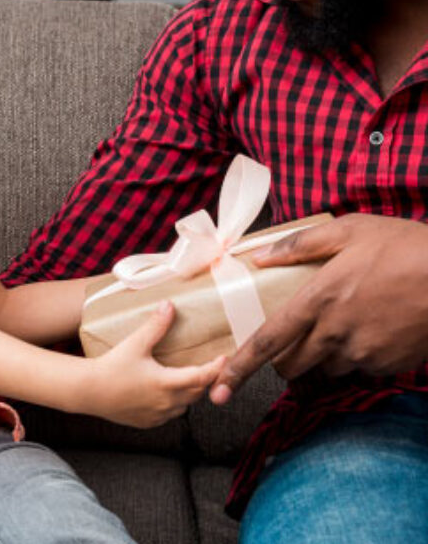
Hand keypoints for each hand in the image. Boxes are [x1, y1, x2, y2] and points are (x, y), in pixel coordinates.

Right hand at [89, 300, 223, 427]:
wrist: (88, 391)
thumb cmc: (111, 367)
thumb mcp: (135, 343)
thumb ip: (155, 326)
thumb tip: (169, 305)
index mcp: (167, 384)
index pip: (202, 377)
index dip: (216, 368)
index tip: (225, 357)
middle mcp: (167, 403)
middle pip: (197, 392)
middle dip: (206, 379)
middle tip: (212, 364)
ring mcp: (158, 415)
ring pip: (185, 405)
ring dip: (191, 392)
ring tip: (191, 376)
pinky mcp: (147, 422)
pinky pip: (170, 413)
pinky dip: (175, 402)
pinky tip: (169, 391)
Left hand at [210, 214, 427, 403]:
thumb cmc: (402, 246)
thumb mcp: (349, 231)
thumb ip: (300, 245)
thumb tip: (260, 256)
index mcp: (318, 299)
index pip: (268, 341)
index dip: (239, 368)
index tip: (218, 389)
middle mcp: (335, 333)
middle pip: (291, 365)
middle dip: (284, 358)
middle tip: (294, 335)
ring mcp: (363, 354)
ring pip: (325, 368)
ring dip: (322, 354)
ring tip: (343, 320)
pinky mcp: (387, 365)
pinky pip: (359, 368)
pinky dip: (355, 354)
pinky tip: (372, 326)